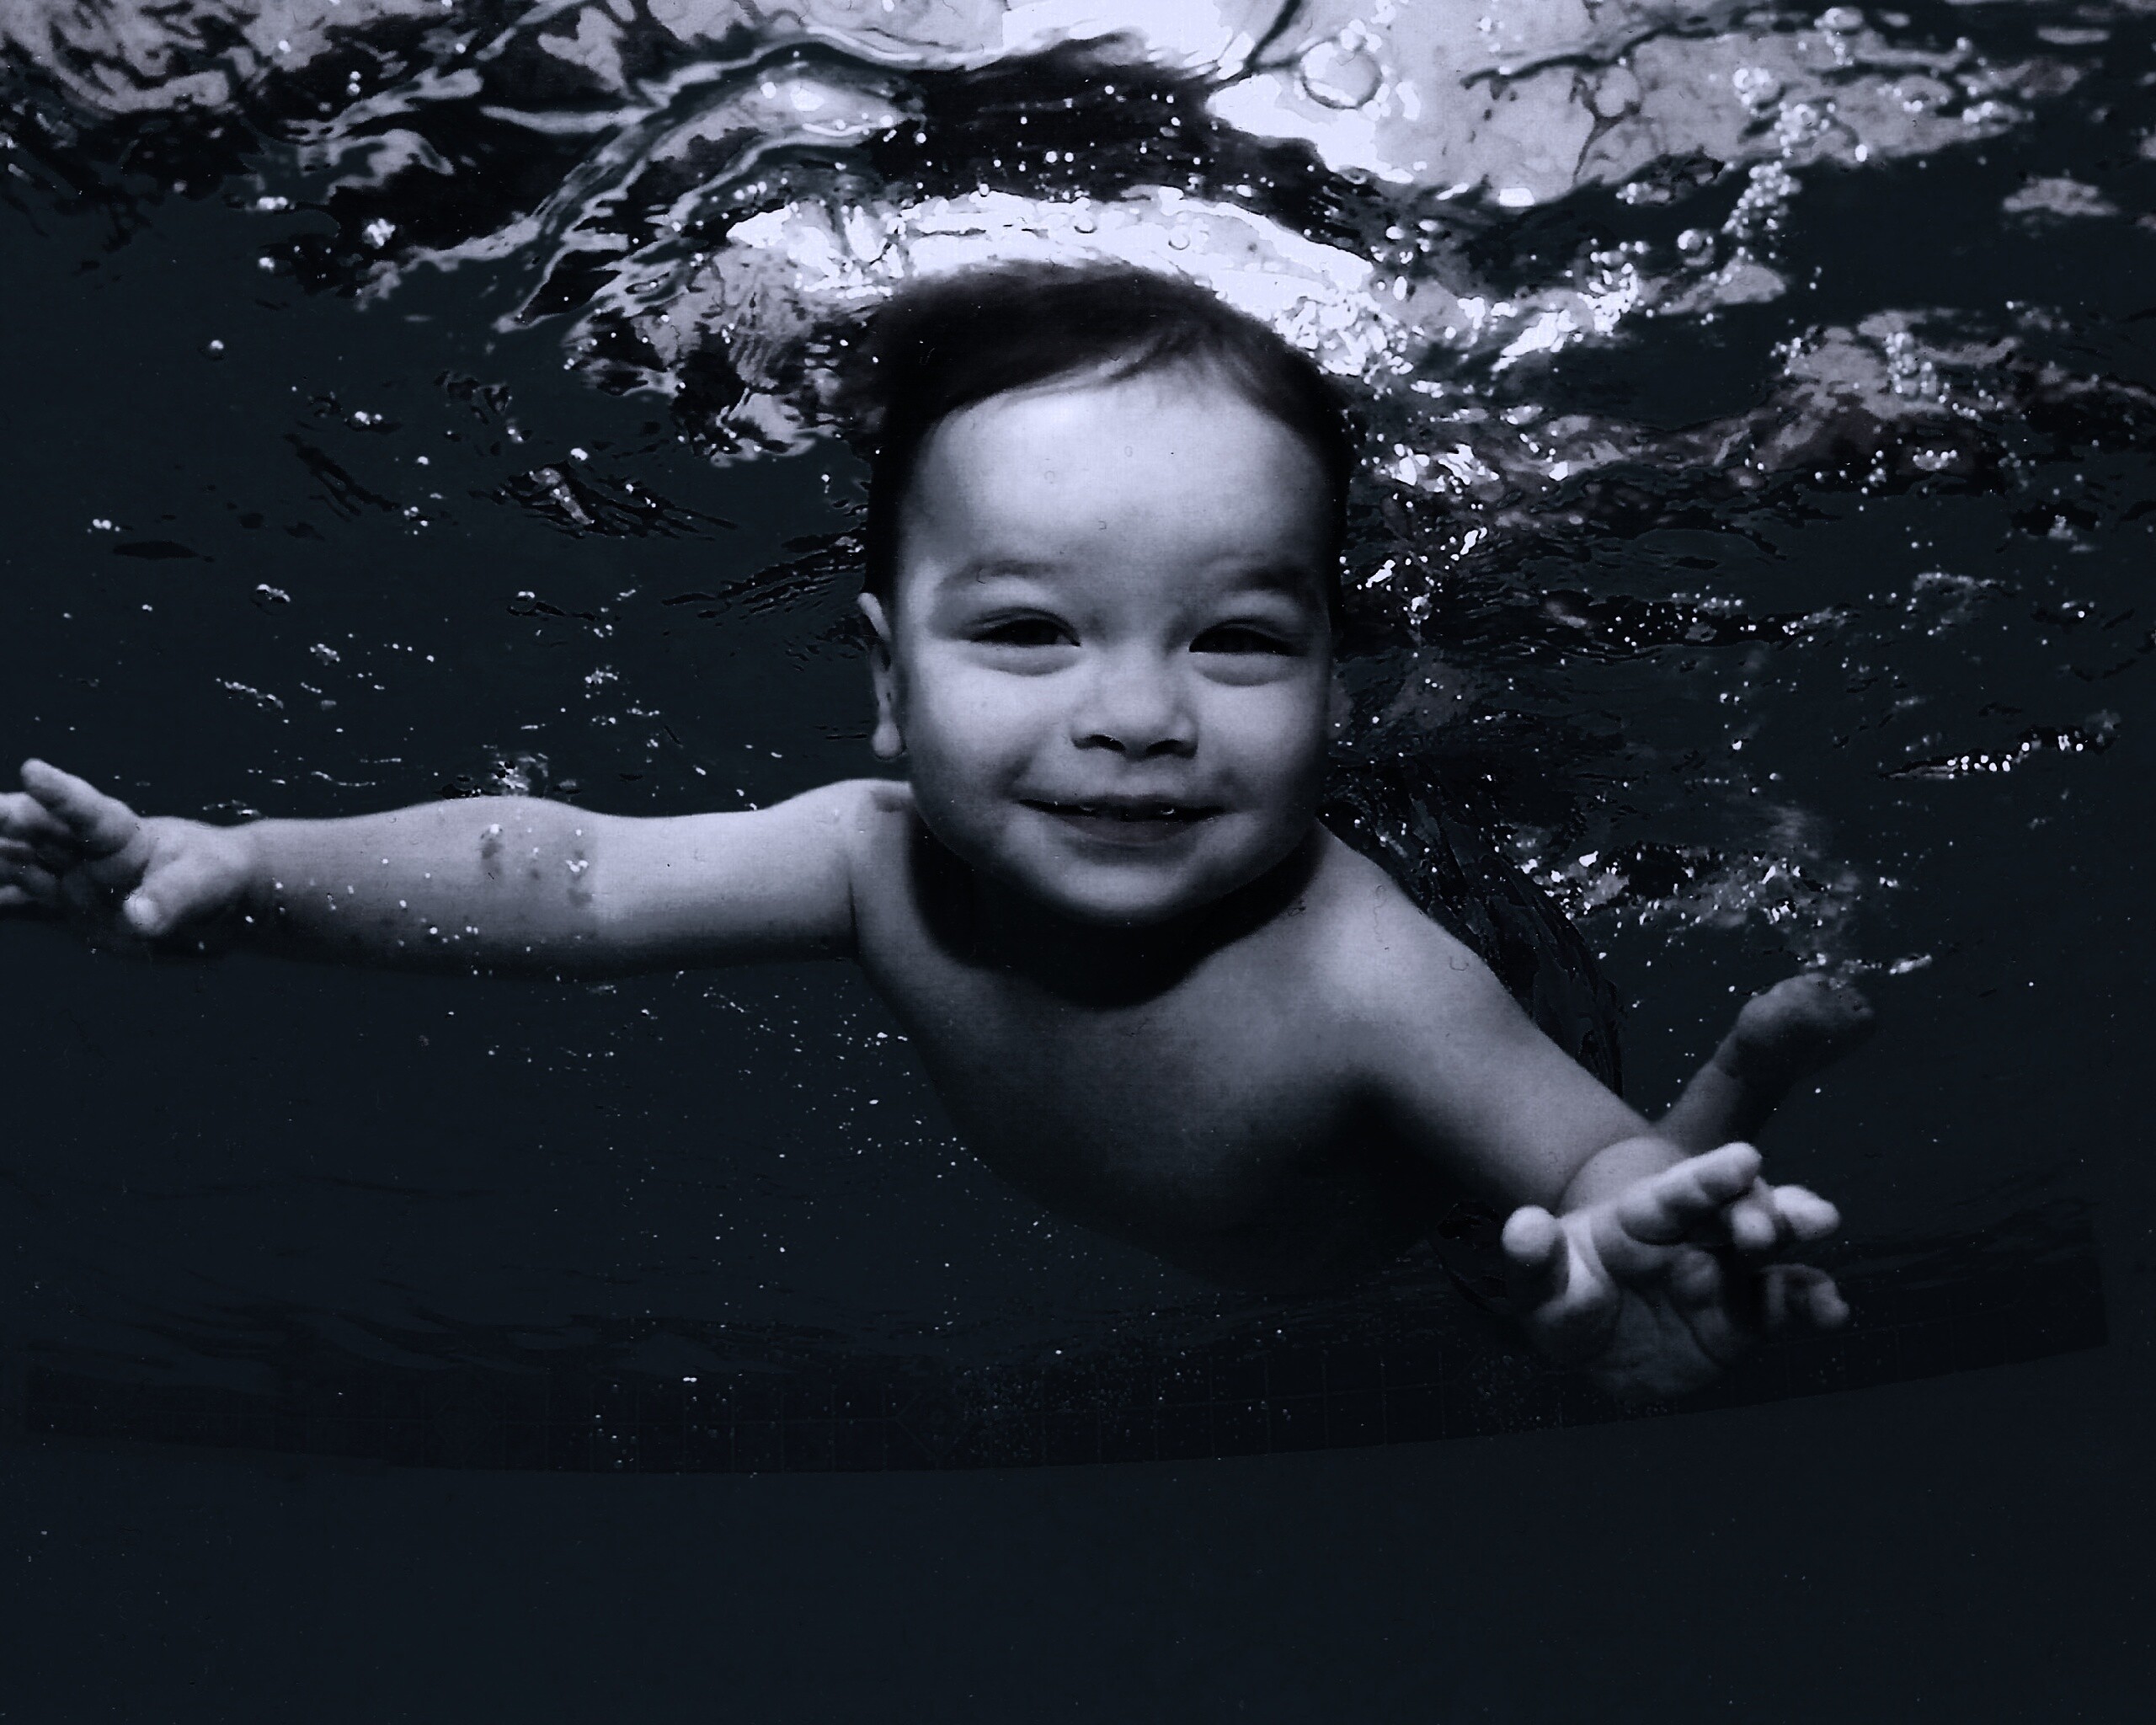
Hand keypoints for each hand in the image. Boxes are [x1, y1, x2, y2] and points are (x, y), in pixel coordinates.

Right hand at [0, 760, 256, 953]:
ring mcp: (66, 878)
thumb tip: (138, 918)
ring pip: (11, 866)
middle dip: (0, 820)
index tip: (33, 771)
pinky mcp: (61, 908)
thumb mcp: (206, 885)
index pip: (87, 811)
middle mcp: (83, 851)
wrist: (215, 902)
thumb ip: (172, 899)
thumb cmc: (218, 877)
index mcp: (123, 833)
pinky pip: (15, 905)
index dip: (60, 793)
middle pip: (30, 832)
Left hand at [1500, 1142, 1845, 1403]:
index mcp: (1641, 1217)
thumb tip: (1521, 1226)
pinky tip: (1831, 1311)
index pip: (1675, 1192)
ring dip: (1797, 1237)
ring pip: (1770, 1250)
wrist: (1590, 1347)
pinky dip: (1811, 1304)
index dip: (1708, 1176)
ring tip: (1821, 1227)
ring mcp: (1724, 1274)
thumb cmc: (1564, 1299)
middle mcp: (1691, 1236)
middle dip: (1763, 1207)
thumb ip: (1532, 1259)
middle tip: (1782, 1223)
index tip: (1744, 1159)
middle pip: (1734, 1210)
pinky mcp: (1746, 1317)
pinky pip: (1783, 1306)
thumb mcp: (1538, 1287)